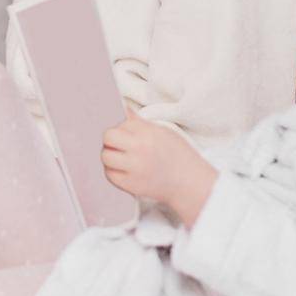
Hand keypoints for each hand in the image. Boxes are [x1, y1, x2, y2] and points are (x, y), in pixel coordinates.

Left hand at [100, 112, 216, 222]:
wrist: (190, 183)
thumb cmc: (179, 156)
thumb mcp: (164, 132)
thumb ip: (141, 123)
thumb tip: (125, 110)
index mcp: (149, 134)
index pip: (122, 124)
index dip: (125, 129)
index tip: (131, 135)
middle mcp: (140, 150)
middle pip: (108, 137)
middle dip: (112, 139)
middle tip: (121, 145)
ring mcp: (134, 168)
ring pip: (105, 156)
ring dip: (110, 155)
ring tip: (123, 158)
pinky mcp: (131, 185)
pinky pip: (109, 175)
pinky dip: (113, 171)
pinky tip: (125, 170)